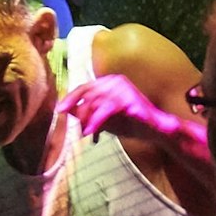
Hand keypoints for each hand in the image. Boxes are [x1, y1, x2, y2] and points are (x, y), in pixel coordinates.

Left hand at [60, 70, 175, 146]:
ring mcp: (123, 89)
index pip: (85, 87)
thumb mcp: (104, 118)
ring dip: (88, 120)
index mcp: (110, 82)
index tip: (60, 110)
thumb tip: (66, 110)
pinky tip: (92, 133)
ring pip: (95, 102)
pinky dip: (97, 122)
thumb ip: (87, 113)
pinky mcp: (129, 100)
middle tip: (77, 128)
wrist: (155, 130)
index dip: (71, 98)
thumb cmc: (130, 123)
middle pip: (88, 93)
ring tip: (86, 134)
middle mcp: (115, 81)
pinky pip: (107, 110)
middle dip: (79, 113)